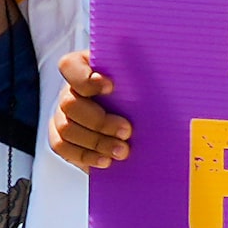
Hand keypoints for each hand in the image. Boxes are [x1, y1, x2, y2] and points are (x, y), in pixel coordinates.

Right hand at [47, 50, 131, 170]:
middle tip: (127, 131)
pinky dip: (85, 156)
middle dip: (99, 121)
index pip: (70, 66)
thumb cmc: (139, 90)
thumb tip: (166, 85)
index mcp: (84, 66)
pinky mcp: (61, 137)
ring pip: (66, 128)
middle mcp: (69, 89)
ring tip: (122, 151)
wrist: (136, 114)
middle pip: (70, 103)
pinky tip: (106, 161)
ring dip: (95, 142)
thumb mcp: (142, 78)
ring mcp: (62, 113)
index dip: (85, 78)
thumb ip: (143, 77)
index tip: (111, 87)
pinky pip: (63, 148)